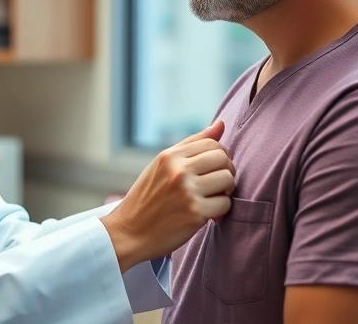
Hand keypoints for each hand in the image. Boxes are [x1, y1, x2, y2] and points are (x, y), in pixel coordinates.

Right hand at [100, 120, 234, 272]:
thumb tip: (221, 124)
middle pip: (223, 158)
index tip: (213, 169)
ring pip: (228, 179)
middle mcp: (178, 170)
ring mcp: (187, 192)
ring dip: (225, 191)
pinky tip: (207, 214)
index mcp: (169, 156)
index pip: (212, 142)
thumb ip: (192, 144)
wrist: (129, 233)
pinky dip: (220, 211)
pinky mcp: (195, 213)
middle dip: (226, 171)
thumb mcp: (162, 166)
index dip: (219, 155)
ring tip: (211, 198)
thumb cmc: (147, 199)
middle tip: (216, 185)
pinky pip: (225, 204)